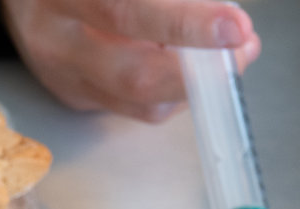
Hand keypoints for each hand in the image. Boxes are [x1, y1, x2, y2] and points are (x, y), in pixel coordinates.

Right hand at [2, 0, 259, 122]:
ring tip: (226, 53)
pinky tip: (185, 64)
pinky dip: (171, 88)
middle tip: (243, 50)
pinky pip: (134, 106)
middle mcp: (56, 39)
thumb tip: (224, 16)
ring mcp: (63, 76)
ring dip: (193, 83)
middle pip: (133, 74)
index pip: (126, 11)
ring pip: (139, 101)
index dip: (185, 24)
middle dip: (198, 71)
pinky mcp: (73, 97)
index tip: (235, 25)